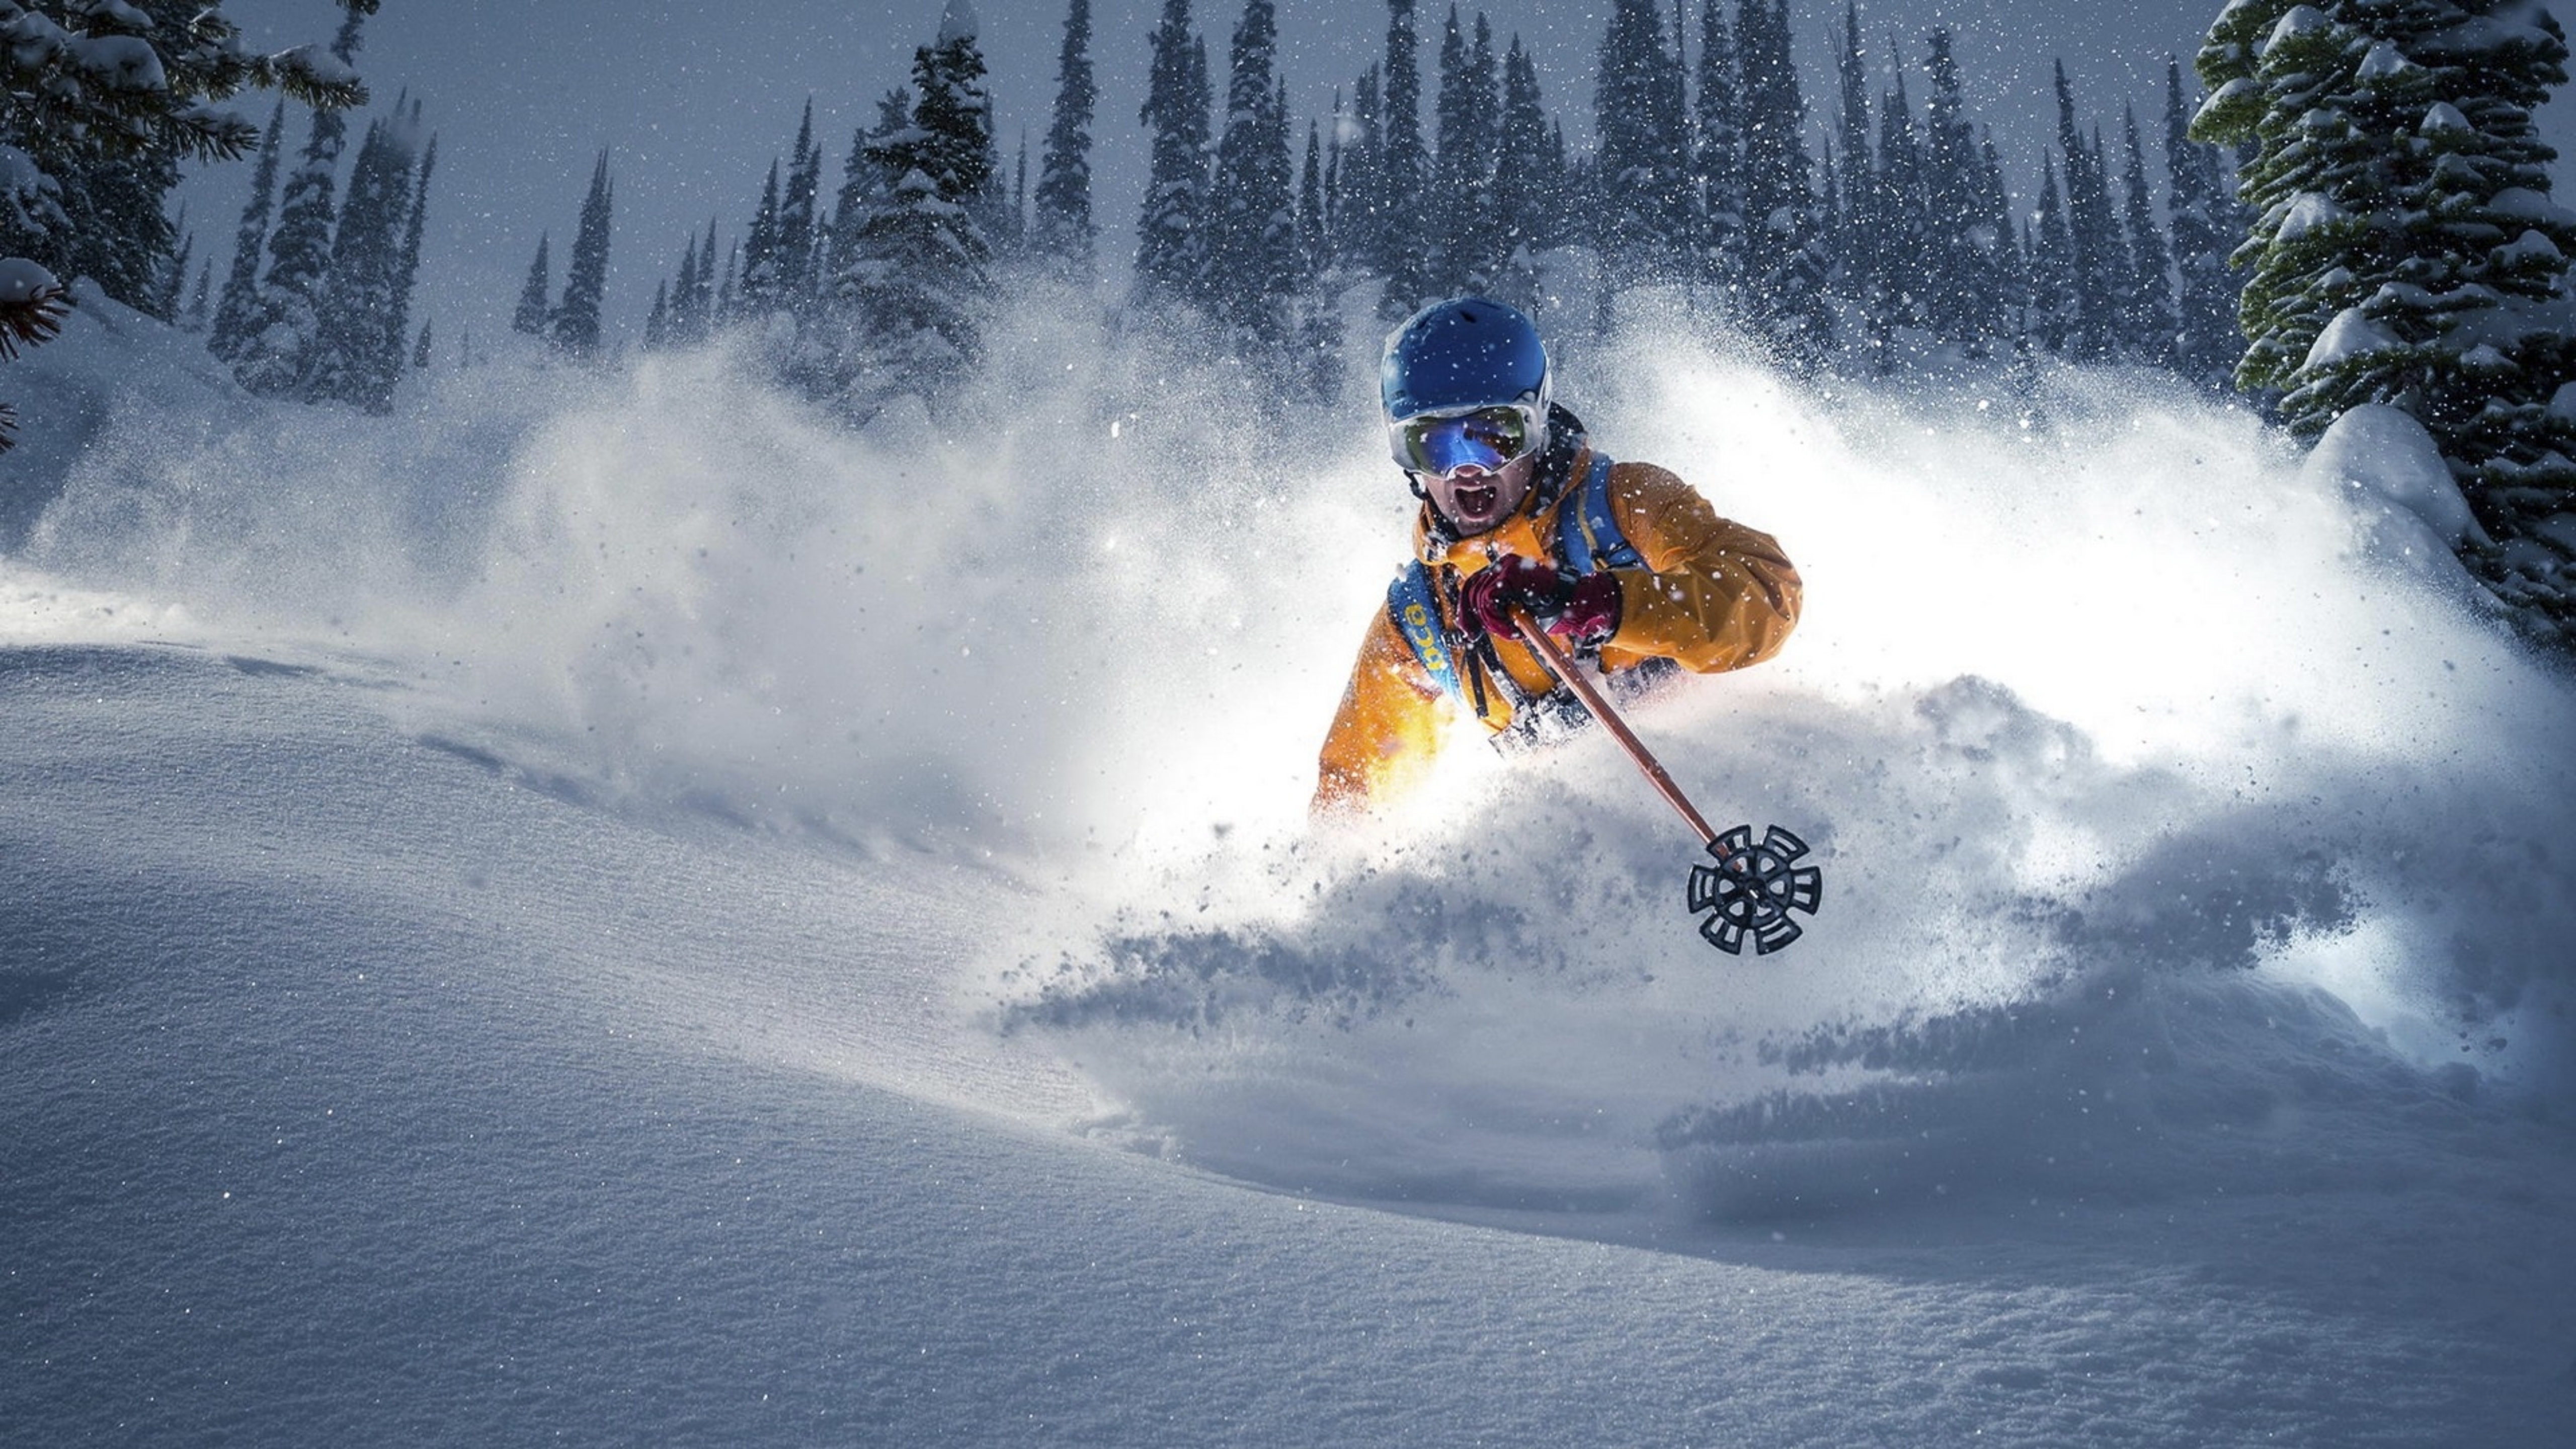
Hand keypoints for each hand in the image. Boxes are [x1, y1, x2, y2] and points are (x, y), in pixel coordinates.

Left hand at [1459, 555, 1621, 646]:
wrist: (1574, 602)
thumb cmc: (1551, 607)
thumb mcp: (1518, 610)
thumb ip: (1499, 610)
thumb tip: (1478, 622)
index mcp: (1502, 571)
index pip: (1472, 587)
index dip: (1465, 611)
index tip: (1469, 633)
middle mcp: (1501, 565)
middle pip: (1471, 590)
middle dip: (1471, 618)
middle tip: (1477, 636)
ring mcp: (1505, 566)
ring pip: (1480, 599)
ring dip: (1494, 623)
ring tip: (1514, 631)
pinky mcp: (1509, 574)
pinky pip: (1489, 601)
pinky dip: (1499, 620)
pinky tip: (1515, 628)